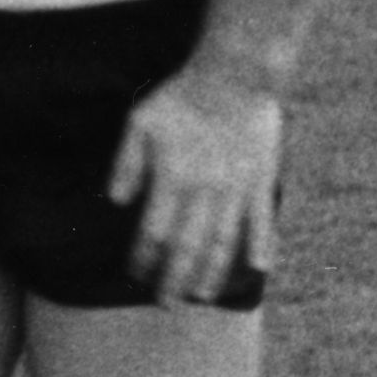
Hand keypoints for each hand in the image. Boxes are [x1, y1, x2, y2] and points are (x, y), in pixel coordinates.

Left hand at [109, 66, 282, 305]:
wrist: (235, 72)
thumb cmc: (182, 95)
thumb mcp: (141, 121)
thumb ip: (125, 163)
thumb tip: (115, 202)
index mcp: (172, 178)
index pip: (154, 233)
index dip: (143, 259)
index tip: (135, 275)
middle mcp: (204, 192)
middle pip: (186, 248)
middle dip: (173, 280)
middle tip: (165, 305)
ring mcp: (236, 189)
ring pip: (222, 242)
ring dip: (210, 273)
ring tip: (200, 296)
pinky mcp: (260, 180)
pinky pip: (261, 220)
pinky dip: (261, 245)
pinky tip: (258, 268)